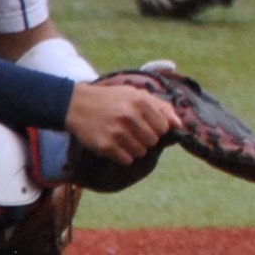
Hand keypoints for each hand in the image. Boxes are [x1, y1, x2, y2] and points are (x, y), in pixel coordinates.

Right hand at [64, 79, 182, 163]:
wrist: (76, 105)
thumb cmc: (111, 99)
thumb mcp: (135, 94)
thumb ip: (160, 106)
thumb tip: (178, 124)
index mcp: (140, 101)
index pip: (164, 127)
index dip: (157, 129)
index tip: (147, 125)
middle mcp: (129, 116)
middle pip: (153, 141)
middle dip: (146, 139)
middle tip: (133, 132)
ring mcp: (117, 132)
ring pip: (141, 152)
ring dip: (135, 148)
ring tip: (123, 138)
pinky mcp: (105, 145)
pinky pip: (127, 160)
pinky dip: (123, 156)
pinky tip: (115, 145)